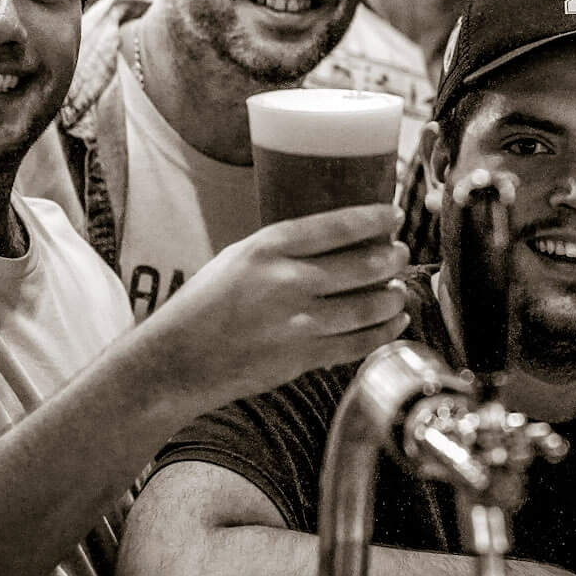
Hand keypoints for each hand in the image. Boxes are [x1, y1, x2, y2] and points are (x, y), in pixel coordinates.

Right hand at [145, 204, 408, 403]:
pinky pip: (358, 344)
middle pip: (362, 265)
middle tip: (400, 253)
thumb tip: (339, 239)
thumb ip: (283, 249)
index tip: (395, 215)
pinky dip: (384, 332)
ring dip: (392, 298)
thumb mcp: (238, 258)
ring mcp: (297, 323)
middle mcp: (286, 281)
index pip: (338, 225)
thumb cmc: (204, 304)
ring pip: (368, 307)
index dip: (375, 218)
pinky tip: (395, 323)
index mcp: (268, 248)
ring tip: (398, 292)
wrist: (175, 360)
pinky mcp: (302, 358)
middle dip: (391, 258)